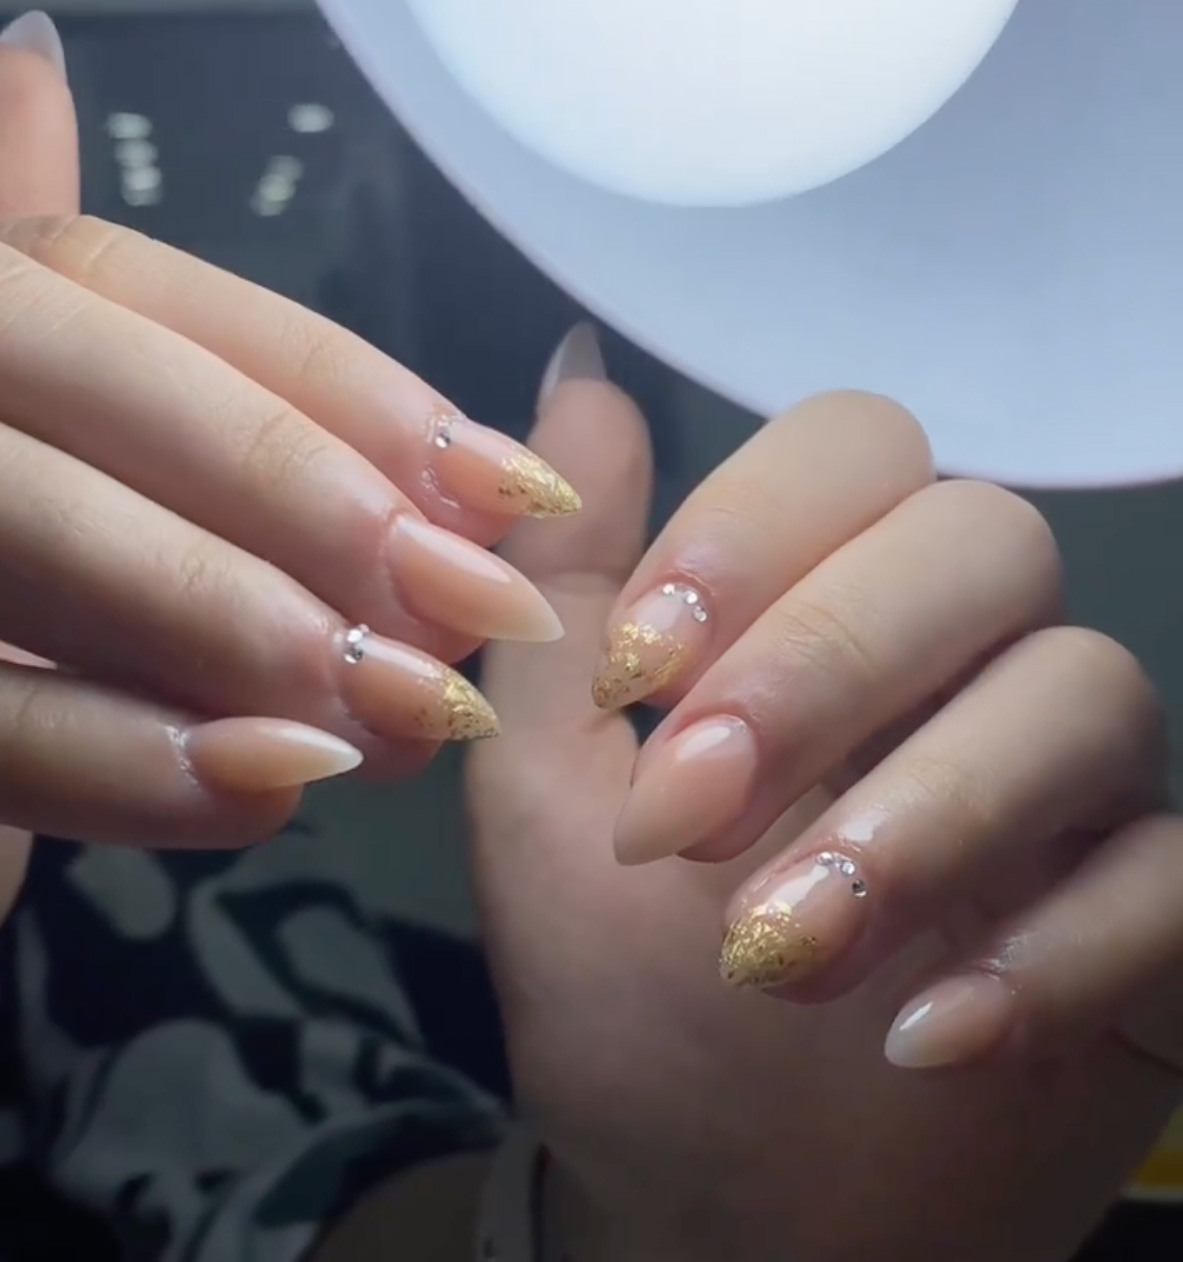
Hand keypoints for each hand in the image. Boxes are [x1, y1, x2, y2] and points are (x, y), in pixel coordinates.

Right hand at [0, 33, 573, 858]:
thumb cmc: (137, 632)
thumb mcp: (232, 512)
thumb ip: (378, 460)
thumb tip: (587, 389)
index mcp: (20, 319)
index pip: (169, 304)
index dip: (352, 397)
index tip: (513, 491)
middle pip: (89, 381)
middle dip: (300, 495)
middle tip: (472, 606)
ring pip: (26, 520)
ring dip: (233, 616)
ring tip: (405, 706)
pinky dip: (125, 757)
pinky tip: (273, 784)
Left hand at [468, 360, 1182, 1261]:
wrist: (723, 1203)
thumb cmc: (624, 991)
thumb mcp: (545, 782)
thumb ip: (564, 583)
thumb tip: (573, 371)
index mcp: (824, 606)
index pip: (857, 447)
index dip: (755, 536)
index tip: (635, 675)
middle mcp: (968, 661)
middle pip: (983, 543)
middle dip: (829, 665)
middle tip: (692, 813)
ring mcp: (1073, 789)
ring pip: (1086, 693)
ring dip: (921, 819)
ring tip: (776, 951)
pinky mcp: (1150, 920)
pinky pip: (1170, 875)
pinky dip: (1050, 951)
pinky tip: (924, 1037)